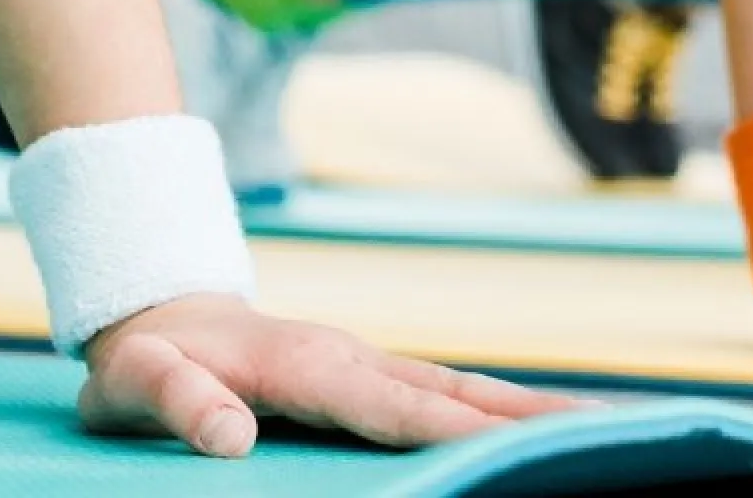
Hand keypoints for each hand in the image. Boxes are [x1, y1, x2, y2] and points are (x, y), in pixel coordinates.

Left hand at [76, 295, 563, 458]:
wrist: (153, 309)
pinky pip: (446, 393)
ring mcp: (367, 365)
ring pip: (463, 389)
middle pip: (456, 394)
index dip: (460, 428)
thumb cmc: (142, 362)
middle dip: (532, 415)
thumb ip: (180, 405)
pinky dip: (500, 407)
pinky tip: (541, 423)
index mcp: (309, 371)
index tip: (528, 443)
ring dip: (532, 408)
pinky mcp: (371, 377)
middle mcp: (354, 361)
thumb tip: (230, 438)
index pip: (397, 408)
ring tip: (607, 424)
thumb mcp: (136, 383)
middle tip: (616, 430)